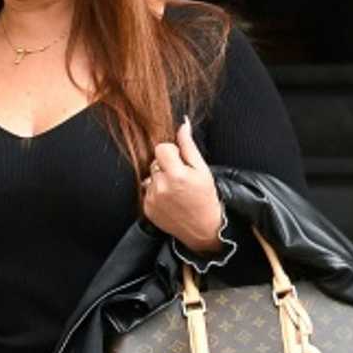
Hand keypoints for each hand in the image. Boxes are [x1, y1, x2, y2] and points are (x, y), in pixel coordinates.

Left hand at [141, 117, 223, 254]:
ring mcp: (152, 199)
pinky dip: (156, 192)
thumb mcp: (202, 169)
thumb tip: (183, 124)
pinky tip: (170, 200)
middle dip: (167, 166)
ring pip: (150, 176)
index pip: (161, 148)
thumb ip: (189, 146)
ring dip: (161, 179)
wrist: (203, 227)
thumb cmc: (205, 197)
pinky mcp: (147, 208)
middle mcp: (160, 186)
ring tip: (176, 191)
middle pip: (155, 161)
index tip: (181, 162)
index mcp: (175, 174)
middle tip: (181, 179)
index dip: (172, 152)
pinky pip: (147, 190)